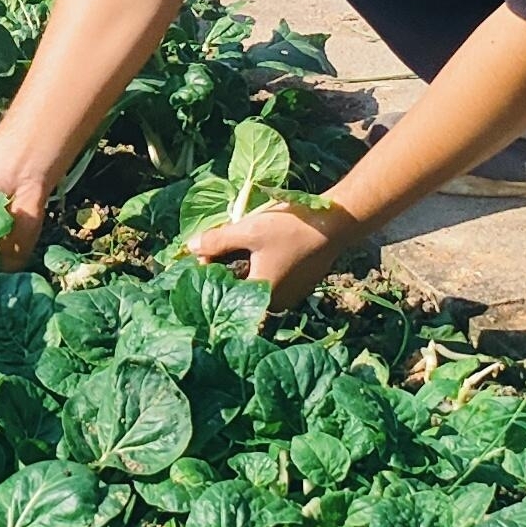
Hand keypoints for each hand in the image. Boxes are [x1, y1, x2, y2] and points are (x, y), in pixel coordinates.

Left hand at [187, 197, 357, 304]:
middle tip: (226, 240)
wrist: (337, 222)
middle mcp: (277, 304)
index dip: (210, 266)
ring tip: (246, 240)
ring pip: (257, 281)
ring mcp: (291, 296)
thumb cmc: (291, 228)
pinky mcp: (301, 286)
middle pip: (240, 286)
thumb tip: (189, 248)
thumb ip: (216, 241)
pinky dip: (264, 264)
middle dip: (228, 264)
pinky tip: (266, 245)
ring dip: (247, 263)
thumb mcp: (248, 230)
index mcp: (262, 297)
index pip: (223, 288)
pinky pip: (273, 278)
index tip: (208, 246)